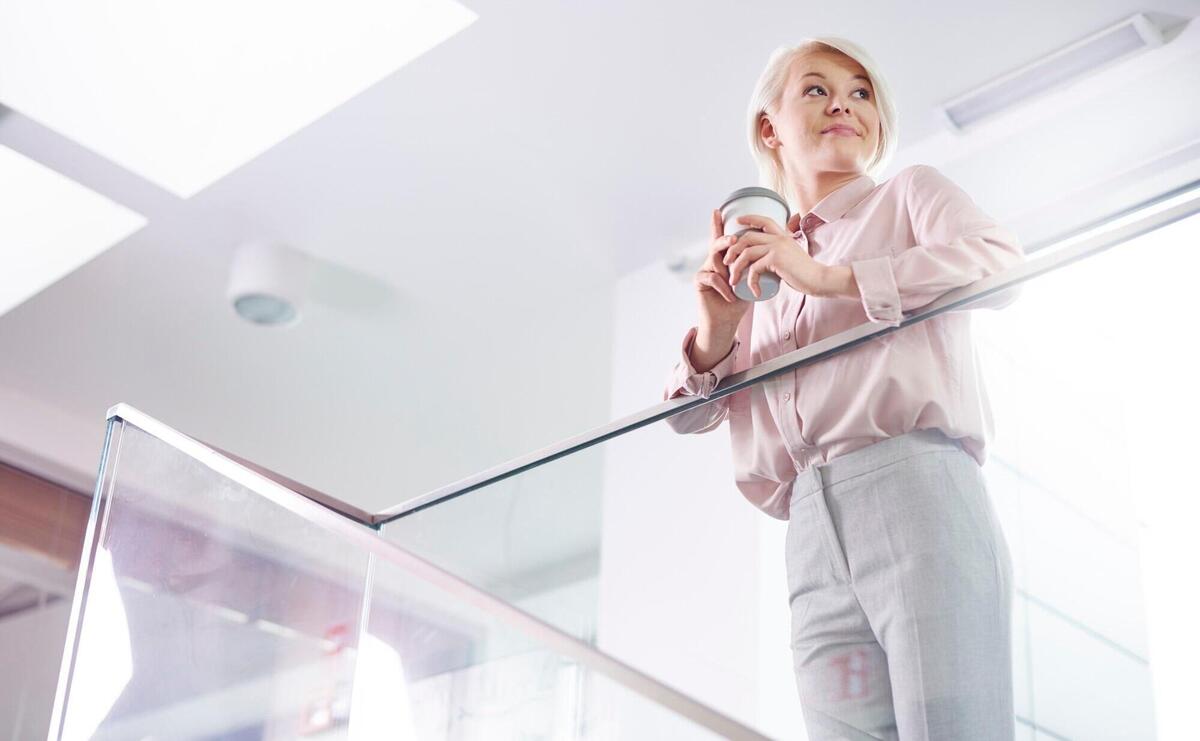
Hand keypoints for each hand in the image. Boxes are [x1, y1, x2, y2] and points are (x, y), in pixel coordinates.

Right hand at [693, 208, 750, 329]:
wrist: (726, 321)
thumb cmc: (740, 300)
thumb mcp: (751, 279)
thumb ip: (759, 266)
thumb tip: (778, 251)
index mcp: (724, 258)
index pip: (722, 238)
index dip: (718, 224)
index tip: (717, 210)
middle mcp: (712, 261)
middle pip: (716, 244)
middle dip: (725, 239)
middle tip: (734, 239)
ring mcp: (704, 270)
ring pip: (714, 259)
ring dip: (726, 263)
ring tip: (733, 269)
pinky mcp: (699, 282)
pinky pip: (712, 279)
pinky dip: (725, 287)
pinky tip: (731, 295)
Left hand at [723, 213, 831, 297]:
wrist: (819, 279)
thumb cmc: (805, 273)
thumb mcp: (792, 256)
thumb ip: (780, 254)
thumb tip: (768, 260)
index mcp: (782, 236)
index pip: (764, 220)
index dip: (749, 218)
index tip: (737, 222)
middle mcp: (779, 238)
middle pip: (747, 237)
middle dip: (732, 249)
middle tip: (727, 262)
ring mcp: (777, 247)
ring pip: (746, 252)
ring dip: (736, 268)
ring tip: (733, 280)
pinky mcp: (776, 259)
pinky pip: (754, 268)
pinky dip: (751, 282)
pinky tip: (754, 291)